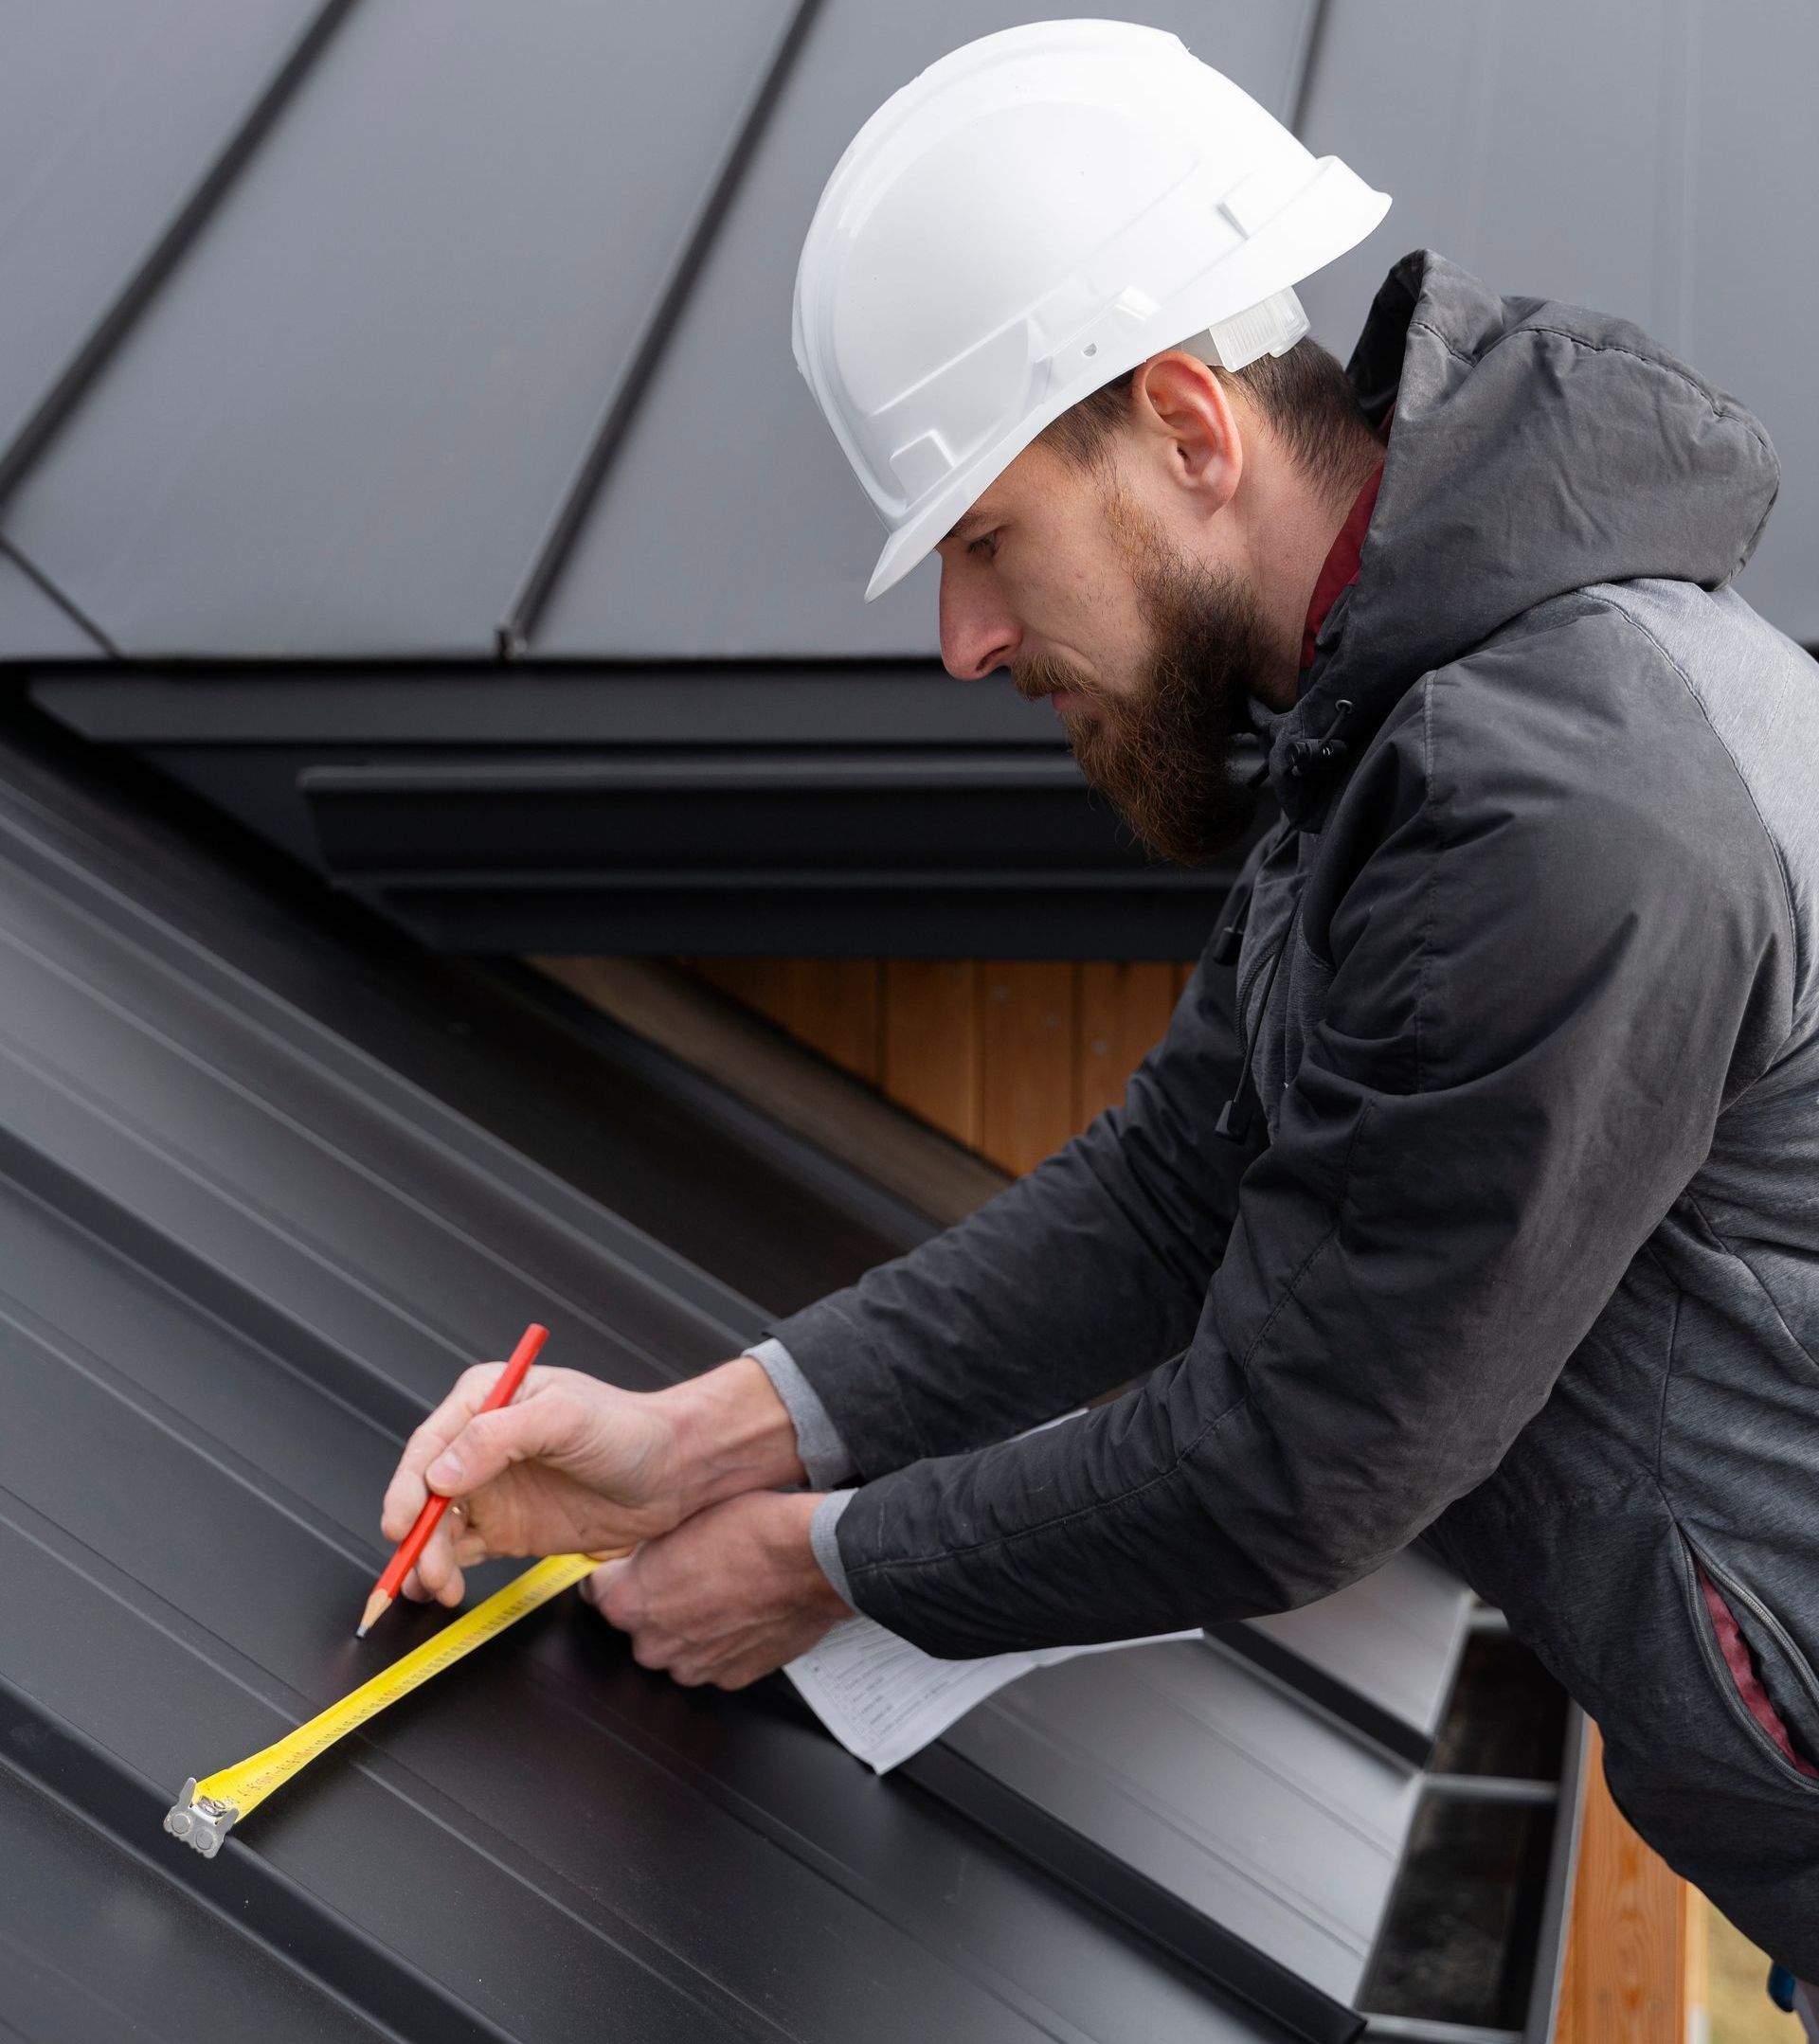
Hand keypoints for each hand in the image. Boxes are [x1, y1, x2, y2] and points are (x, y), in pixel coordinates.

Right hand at [380, 1355, 803, 1606]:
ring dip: (427, 1557)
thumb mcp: (564, 1418)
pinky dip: (444, 1570)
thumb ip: (498, 1439)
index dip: (407, 1486)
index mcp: (488, 1400)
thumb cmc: (629, 1429)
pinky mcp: (506, 1527)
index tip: (403, 1523)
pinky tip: (443, 1587)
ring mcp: (492, 1488)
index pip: (430, 1444)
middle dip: (415, 1532)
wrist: (675, 1473)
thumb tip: (440, 1473)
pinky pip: (460, 1550)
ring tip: (437, 1585)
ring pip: (437, 1525)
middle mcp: (482, 1444)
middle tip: (421, 1568)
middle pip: (424, 1490)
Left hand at [580, 1490, 850, 1689]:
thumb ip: (647, 1548)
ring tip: (722, 1587)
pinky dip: (724, 1640)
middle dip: (656, 1599)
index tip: (632, 1564)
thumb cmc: (753, 1529)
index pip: (596, 1591)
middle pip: (638, 1622)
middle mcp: (654, 1644)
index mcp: (628, 1602)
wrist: (812, 1558)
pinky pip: (714, 1659)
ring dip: (690, 1623)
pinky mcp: (732, 1678)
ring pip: (677, 1644)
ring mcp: (694, 1666)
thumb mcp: (680, 1516)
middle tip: (688, 1569)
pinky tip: (743, 1608)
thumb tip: (638, 1552)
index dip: (619, 1571)